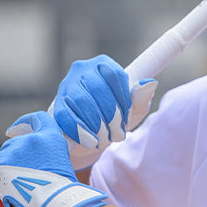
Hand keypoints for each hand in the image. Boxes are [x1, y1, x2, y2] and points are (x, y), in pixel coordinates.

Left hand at [0, 111, 108, 206]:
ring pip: (2, 158)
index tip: (17, 128)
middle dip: (16, 156)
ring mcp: (10, 153)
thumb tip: (37, 158)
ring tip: (13, 187)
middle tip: (22, 175)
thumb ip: (49, 153)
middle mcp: (28, 140)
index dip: (26, 121)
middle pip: (15, 143)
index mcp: (49, 136)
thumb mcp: (62, 163)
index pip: (38, 118)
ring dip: (5, 168)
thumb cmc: (62, 189)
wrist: (51, 204)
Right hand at [8, 55, 157, 169]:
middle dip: (110, 115)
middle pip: (97, 88)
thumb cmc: (117, 116)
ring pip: (81, 100)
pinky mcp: (56, 104)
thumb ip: (141, 96)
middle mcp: (83, 69)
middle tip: (118, 135)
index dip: (123, 99)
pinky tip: (92, 141)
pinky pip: (65, 115)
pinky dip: (80, 130)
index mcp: (104, 64)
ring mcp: (66, 85)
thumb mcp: (134, 107)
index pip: (115, 75)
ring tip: (106, 140)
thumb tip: (151, 83)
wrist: (92, 134)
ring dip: (96, 124)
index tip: (128, 119)